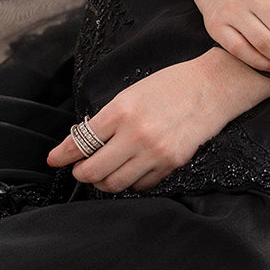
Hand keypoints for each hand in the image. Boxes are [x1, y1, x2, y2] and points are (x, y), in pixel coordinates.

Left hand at [46, 51, 269, 192]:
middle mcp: (135, 134)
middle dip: (81, 172)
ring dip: (103, 181)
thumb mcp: (133, 92)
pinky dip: (131, 182)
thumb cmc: (172, 84)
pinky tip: (131, 170)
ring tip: (104, 172)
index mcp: (122, 110)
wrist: (215, 85)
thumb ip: (108, 118)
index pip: (81, 142)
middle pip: (92, 170)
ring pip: (114, 184)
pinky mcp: (171, 163)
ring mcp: (154, 151)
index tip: (55, 160)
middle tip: (80, 168)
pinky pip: (141, 185)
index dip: (63, 155)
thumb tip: (82, 142)